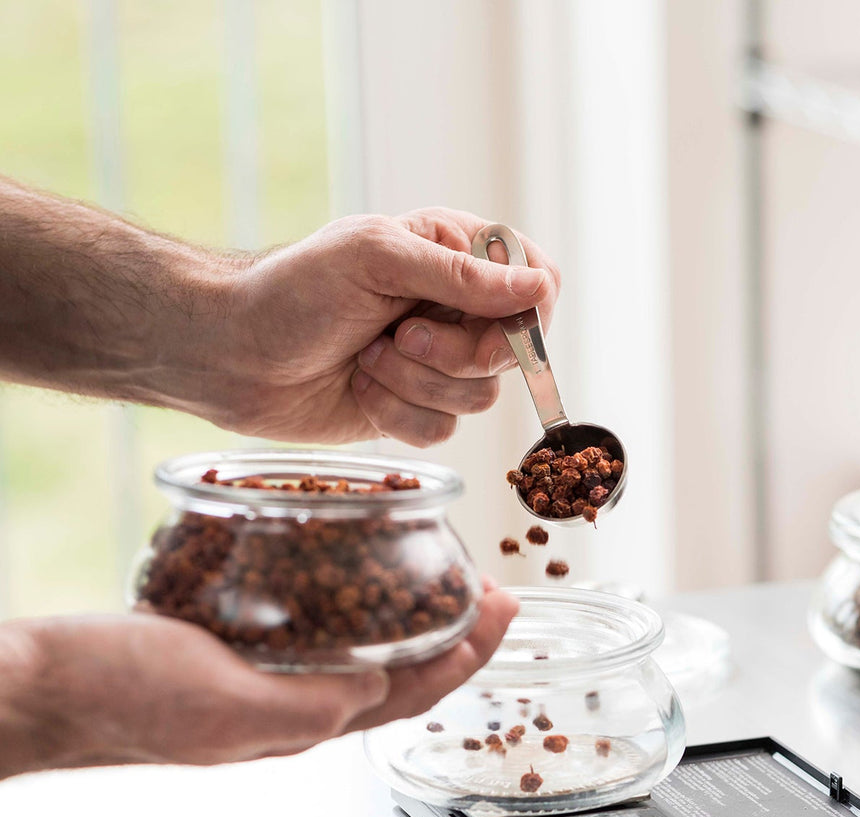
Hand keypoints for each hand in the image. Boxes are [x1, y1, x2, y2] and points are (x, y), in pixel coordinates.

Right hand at [0, 581, 518, 777]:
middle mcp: (292, 703)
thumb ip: (309, 705)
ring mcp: (263, 676)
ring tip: (440, 575)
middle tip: (491, 589)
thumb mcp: (225, 706)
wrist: (40, 685)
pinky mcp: (231, 645)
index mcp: (302, 721)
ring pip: (359, 646)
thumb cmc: (120, 697)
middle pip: (399, 669)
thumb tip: (379, 687)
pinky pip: (309, 625)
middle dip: (453, 632)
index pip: (412, 692)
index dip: (468, 653)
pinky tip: (348, 565)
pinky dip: (346, 596)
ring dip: (409, 613)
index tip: (507, 608)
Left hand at [212, 207, 560, 446]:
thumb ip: (462, 276)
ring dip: (415, 383)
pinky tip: (359, 388)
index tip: (491, 322)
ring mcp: (440, 361)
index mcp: (456, 253)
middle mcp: (457, 308)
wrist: (230, 354)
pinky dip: (396, 414)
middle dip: (454, 354)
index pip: (539, 281)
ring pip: (482, 397)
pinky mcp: (416, 407)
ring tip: (366, 358)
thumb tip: (540, 290)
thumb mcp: (377, 260)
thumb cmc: (292, 291)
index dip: (526, 312)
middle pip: (516, 350)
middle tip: (400, 336)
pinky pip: (445, 430)